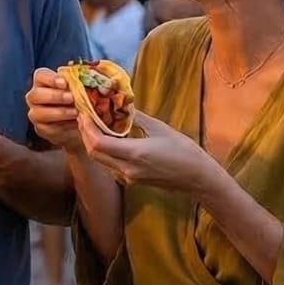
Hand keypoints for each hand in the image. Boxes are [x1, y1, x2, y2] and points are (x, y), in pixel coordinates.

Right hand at [26, 67, 86, 153]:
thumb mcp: (79, 87)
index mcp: (42, 81)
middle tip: (72, 98)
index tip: (64, 83)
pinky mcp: (41, 129)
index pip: (40, 75)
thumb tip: (86, 74)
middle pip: (36, 94)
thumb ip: (78, 81)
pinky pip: (47, 128)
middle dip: (55, 96)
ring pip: (38, 113)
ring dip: (59, 112)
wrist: (77, 121)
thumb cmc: (77, 98)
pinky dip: (62, 126)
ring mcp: (35, 113)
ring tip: (76, 112)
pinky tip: (75, 123)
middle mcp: (34, 96)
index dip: (51, 78)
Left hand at [77, 109, 217, 196]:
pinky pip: (110, 165)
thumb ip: (137, 118)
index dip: (87, 127)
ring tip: (94, 123)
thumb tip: (122, 104)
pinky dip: (104, 151)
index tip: (85, 111)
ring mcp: (128, 177)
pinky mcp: (132, 180)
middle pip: (94, 152)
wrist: (198, 179)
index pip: (98, 143)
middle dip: (85, 133)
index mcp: (134, 154)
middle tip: (85, 115)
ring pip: (100, 160)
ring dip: (93, 142)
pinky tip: (109, 138)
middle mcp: (127, 169)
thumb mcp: (160, 129)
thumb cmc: (184, 152)